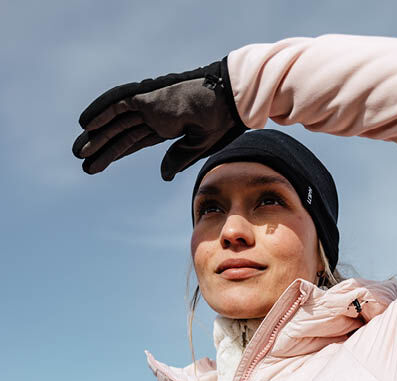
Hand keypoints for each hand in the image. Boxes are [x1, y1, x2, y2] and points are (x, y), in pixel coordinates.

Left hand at [71, 57, 247, 180]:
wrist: (226, 102)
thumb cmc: (219, 120)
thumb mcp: (197, 147)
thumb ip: (178, 160)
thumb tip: (163, 176)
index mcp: (167, 126)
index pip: (135, 141)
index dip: (117, 153)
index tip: (99, 166)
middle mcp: (154, 115)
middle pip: (121, 134)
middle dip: (102, 148)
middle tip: (84, 164)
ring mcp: (149, 105)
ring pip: (116, 122)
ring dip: (96, 136)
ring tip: (79, 153)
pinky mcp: (146, 97)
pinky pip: (117, 104)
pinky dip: (100, 113)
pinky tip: (85, 126)